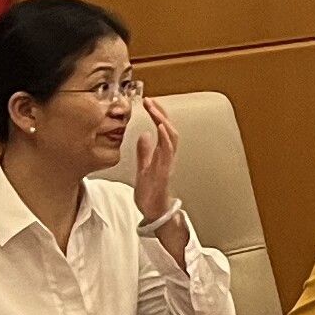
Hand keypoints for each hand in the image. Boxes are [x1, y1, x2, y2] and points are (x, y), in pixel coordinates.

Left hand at [131, 97, 183, 229]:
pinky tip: (160, 129)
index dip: (158, 115)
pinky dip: (165, 139)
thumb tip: (143, 136)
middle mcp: (167, 158)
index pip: (164, 130)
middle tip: (151, 100)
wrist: (154, 214)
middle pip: (169, 130)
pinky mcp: (163, 173)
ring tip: (155, 109)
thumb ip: (145, 152)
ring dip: (163, 122)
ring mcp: (166, 164)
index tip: (150, 102)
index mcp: (162, 156)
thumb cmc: (151, 193)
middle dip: (161, 114)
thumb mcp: (144, 168)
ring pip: (171, 138)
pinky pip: (167, 153)